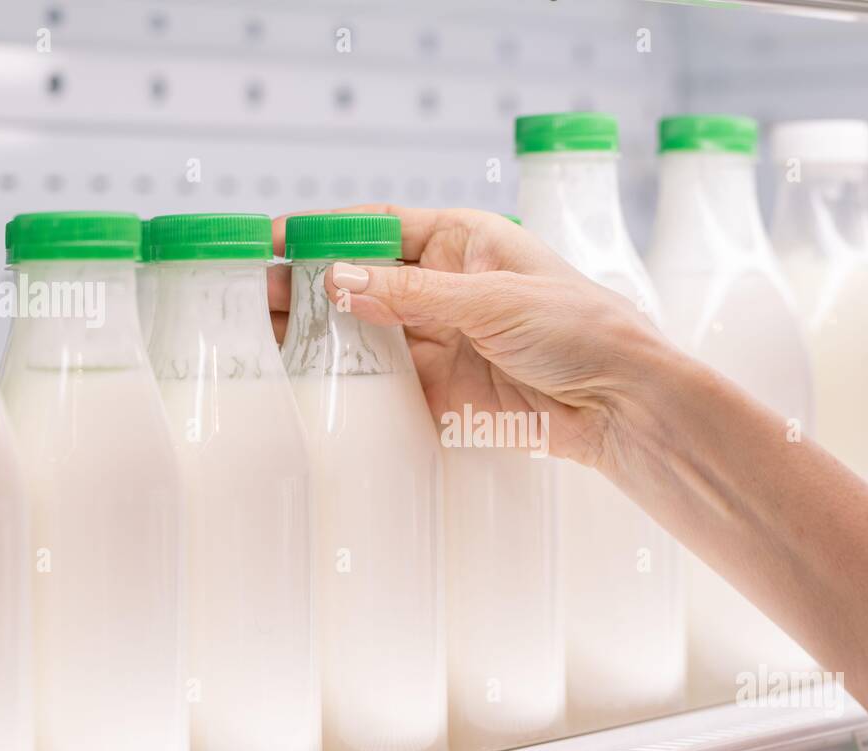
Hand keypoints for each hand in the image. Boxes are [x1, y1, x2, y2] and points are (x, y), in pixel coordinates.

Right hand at [268, 205, 669, 466]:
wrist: (621, 405)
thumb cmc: (581, 328)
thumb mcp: (494, 299)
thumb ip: (413, 296)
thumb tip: (337, 280)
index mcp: (464, 242)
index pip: (378, 229)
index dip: (324, 234)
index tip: (271, 240)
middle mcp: (445, 289)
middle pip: (360, 282)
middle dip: (306, 286)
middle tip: (246, 293)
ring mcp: (439, 342)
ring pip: (363, 334)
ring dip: (315, 335)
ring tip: (254, 334)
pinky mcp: (439, 392)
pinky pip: (381, 384)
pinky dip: (343, 382)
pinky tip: (302, 381)